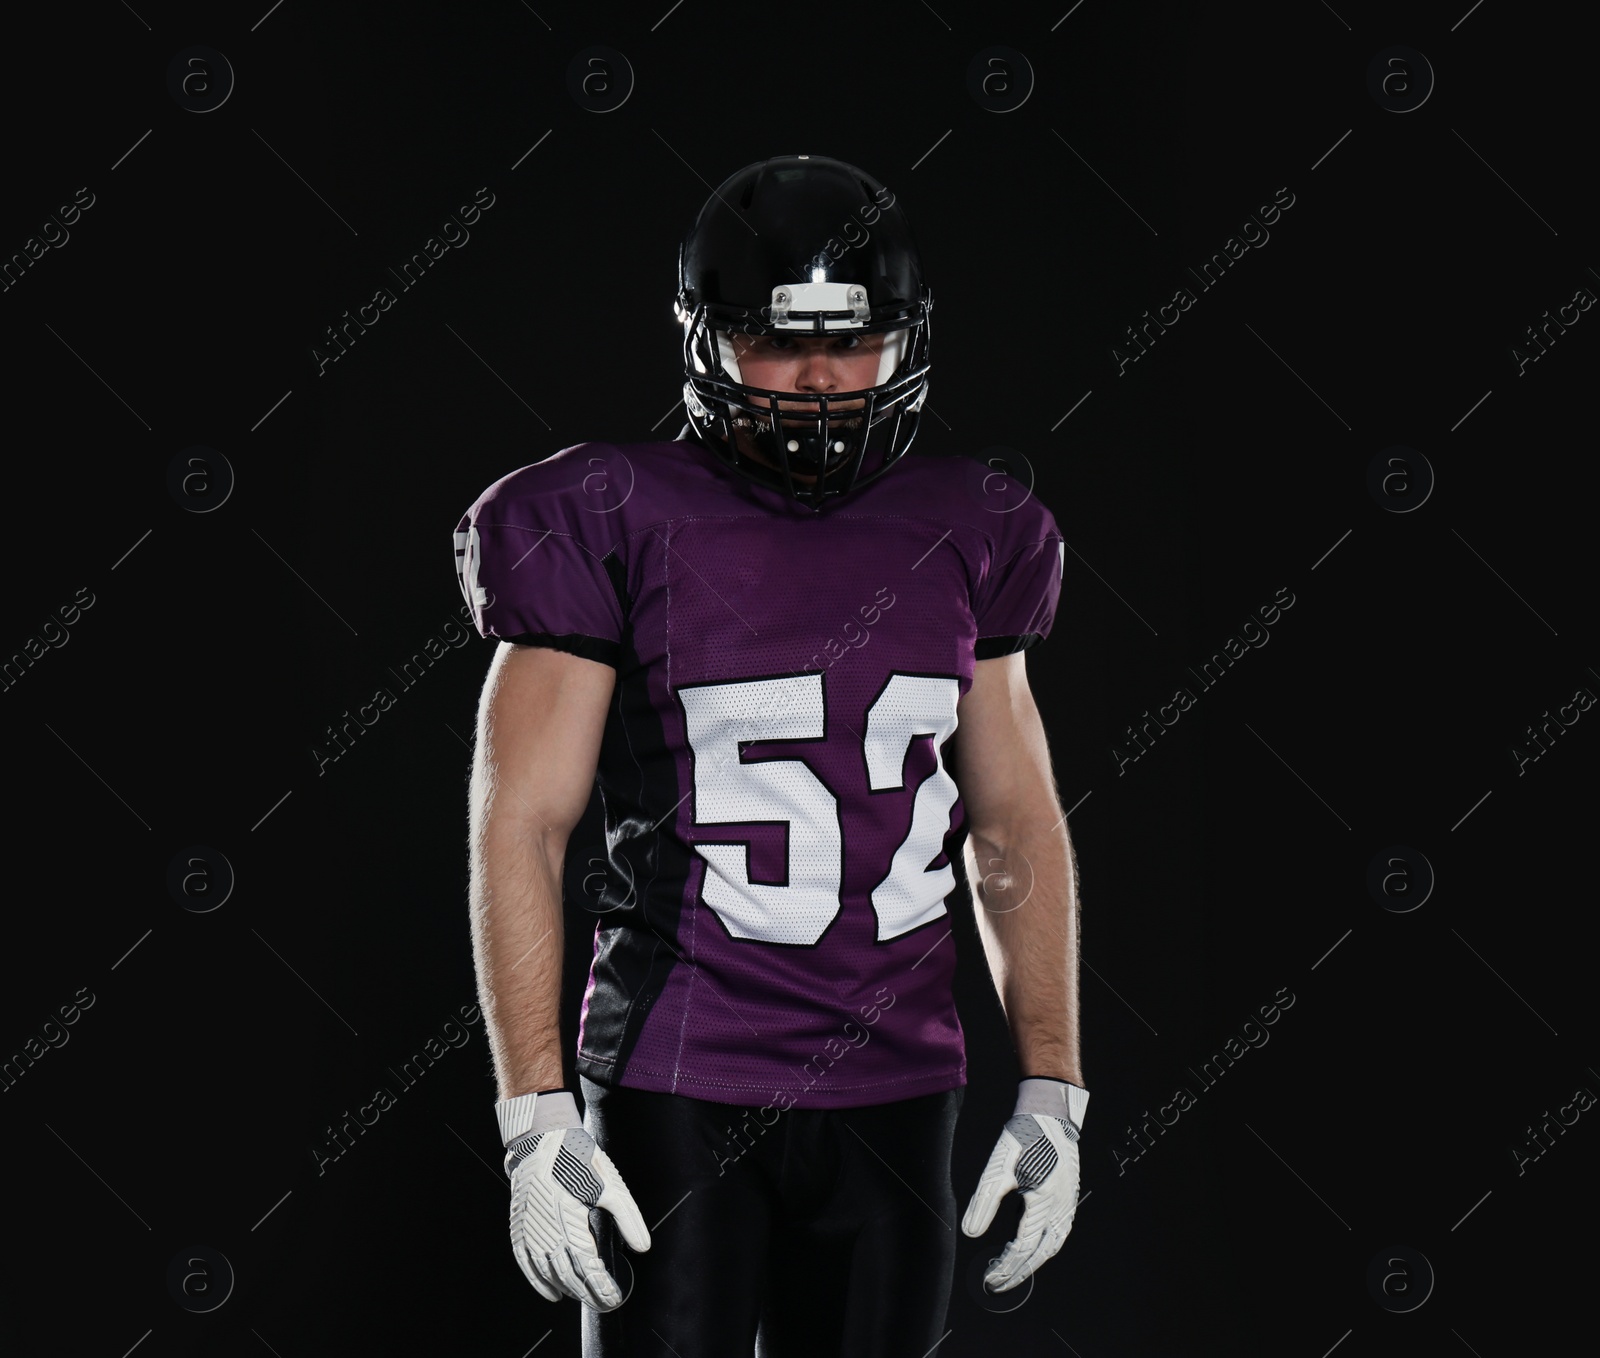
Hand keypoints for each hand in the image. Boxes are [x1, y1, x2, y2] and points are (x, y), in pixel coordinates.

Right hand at [506, 1121, 650, 1309]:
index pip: (588, 1266)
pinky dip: (539, 1282)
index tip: (614, 1298)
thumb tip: (643, 1247)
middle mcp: (546, 1231)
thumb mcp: (610, 1185)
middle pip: (568, 1274)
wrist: (541, 1139)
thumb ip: (628, 1218)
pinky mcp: (519, 1228)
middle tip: (604, 1303)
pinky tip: (553, 1294)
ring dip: (567, 1289)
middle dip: (587, 1293)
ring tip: (584, 1297)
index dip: (601, 1286)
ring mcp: (530, 1231)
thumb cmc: (578, 1159)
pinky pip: (527, 1264)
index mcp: (570, 1221)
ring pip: (548, 1273)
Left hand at [961, 1079, 1086, 1292]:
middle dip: (1020, 1270)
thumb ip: (984, 1203)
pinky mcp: (1068, 1193)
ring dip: (1034, 1259)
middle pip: (1042, 1252)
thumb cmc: (1025, 1136)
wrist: (1049, 1111)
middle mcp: (1061, 1208)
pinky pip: (1059, 1228)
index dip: (1006, 1267)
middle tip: (999, 1282)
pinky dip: (1046, 1243)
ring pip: (1053, 1242)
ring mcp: (1068, 1201)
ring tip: (1015, 1268)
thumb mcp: (998, 1169)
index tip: (990, 1279)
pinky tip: (1034, 1242)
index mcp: (1044, 1205)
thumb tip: (971, 1233)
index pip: (1024, 1248)